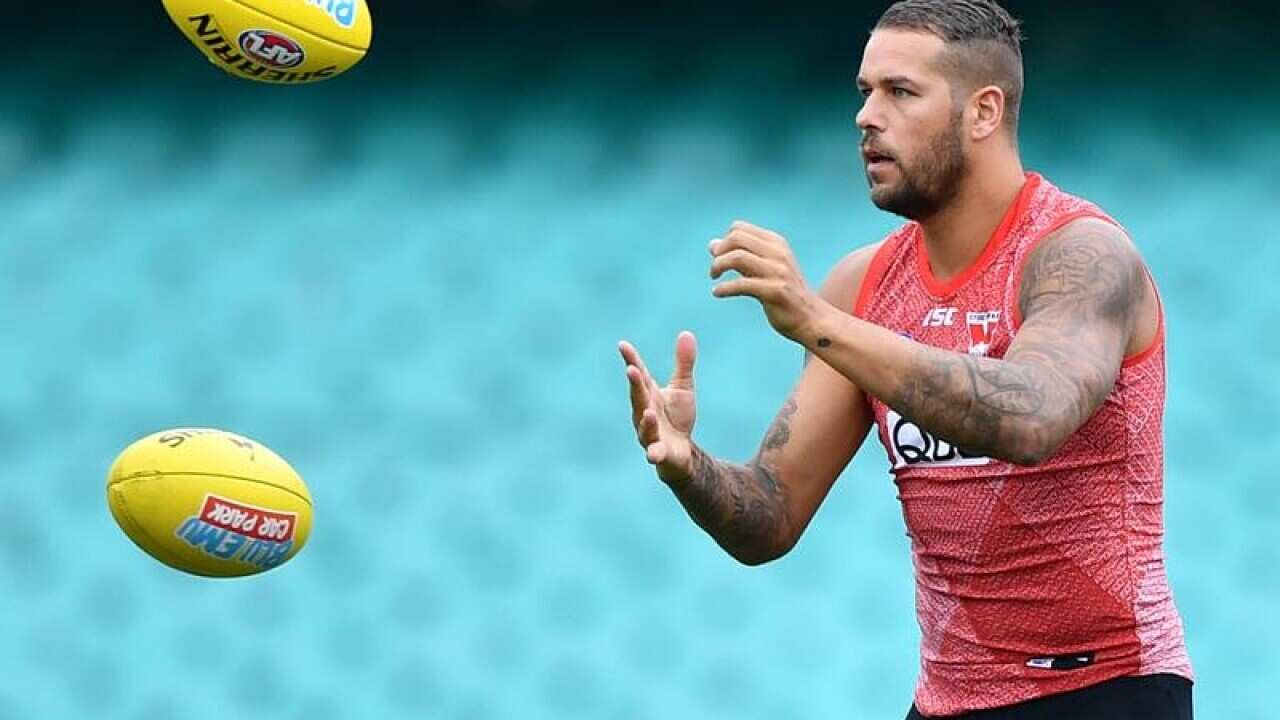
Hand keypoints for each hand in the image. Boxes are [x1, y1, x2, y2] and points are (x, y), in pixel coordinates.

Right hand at [618, 332, 697, 484]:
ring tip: (649, 411)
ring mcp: (649, 433)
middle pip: (638, 397)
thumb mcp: (683, 387)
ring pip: (644, 426)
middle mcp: (644, 412)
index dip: (631, 360)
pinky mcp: (659, 452)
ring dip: (645, 419)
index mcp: (649, 394)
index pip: (638, 374)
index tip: (623, 345)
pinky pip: (654, 452)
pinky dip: (653, 452)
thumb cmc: (677, 418)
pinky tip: (653, 454)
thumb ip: (683, 363)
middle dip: (634, 385)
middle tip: (632, 370)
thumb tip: (686, 333)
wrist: (681, 452)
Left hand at [710, 221, 819, 341]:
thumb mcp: (764, 268)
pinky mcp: (775, 291)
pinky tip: (717, 292)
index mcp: (776, 243)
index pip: (739, 228)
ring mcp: (778, 271)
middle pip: (736, 238)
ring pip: (737, 257)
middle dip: (719, 252)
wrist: (811, 318)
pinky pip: (741, 284)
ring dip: (718, 267)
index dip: (724, 242)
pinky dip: (724, 288)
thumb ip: (740, 255)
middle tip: (715, 270)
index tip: (719, 257)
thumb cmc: (783, 293)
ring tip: (715, 279)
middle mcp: (778, 253)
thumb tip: (711, 245)